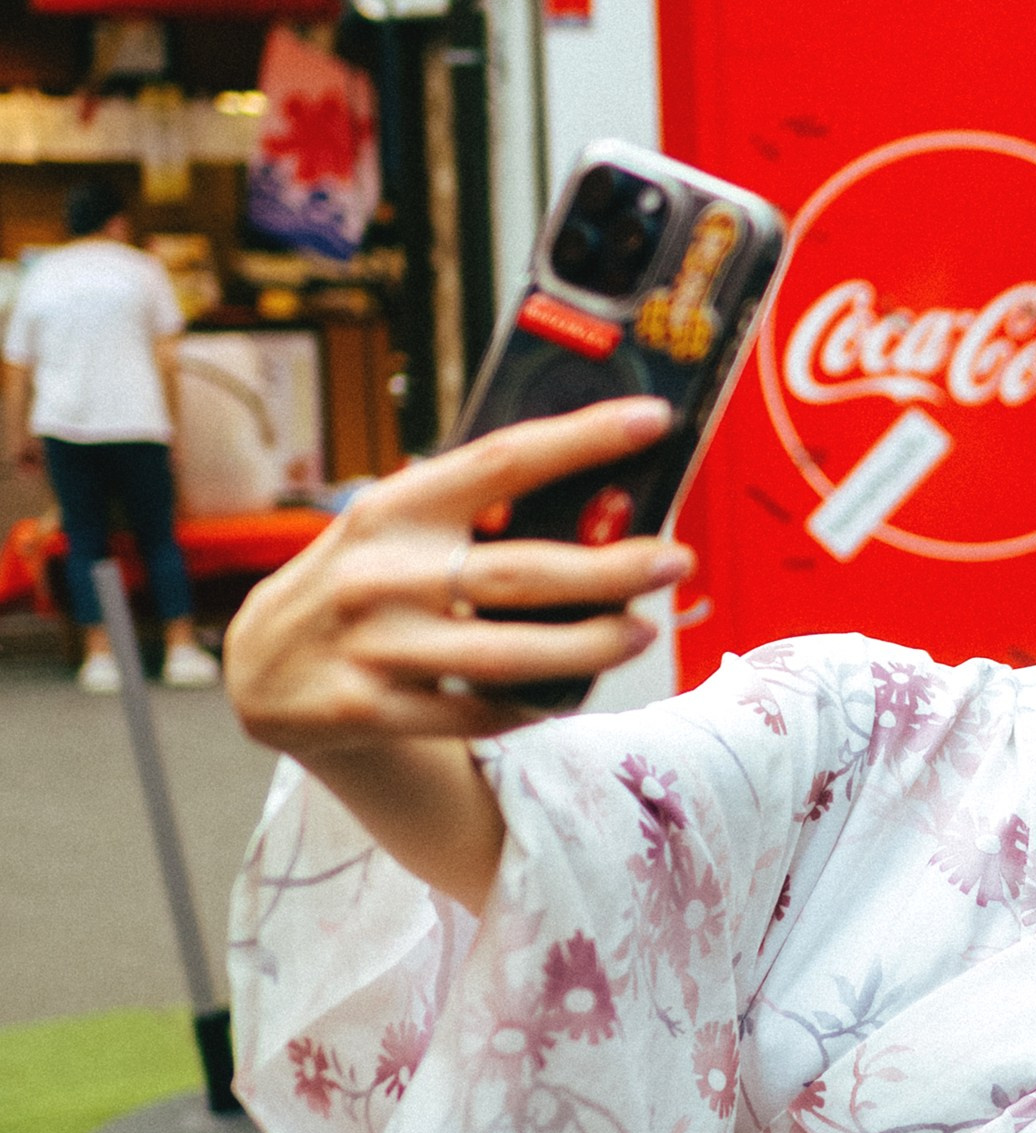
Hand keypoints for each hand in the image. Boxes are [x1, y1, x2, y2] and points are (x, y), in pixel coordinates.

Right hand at [223, 397, 688, 758]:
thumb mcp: (393, 529)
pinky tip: (576, 691)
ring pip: (508, 655)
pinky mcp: (372, 711)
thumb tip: (595, 501)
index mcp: (394, 508)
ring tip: (643, 631)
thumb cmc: (361, 583)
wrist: (261, 672)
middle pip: (520, 572)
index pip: (502, 460)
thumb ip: (468, 515)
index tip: (653, 420)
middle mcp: (381, 573)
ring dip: (589, 646)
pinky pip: (479, 713)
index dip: (582, 438)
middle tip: (676, 560)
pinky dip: (535, 704)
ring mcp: (375, 646)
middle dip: (611, 568)